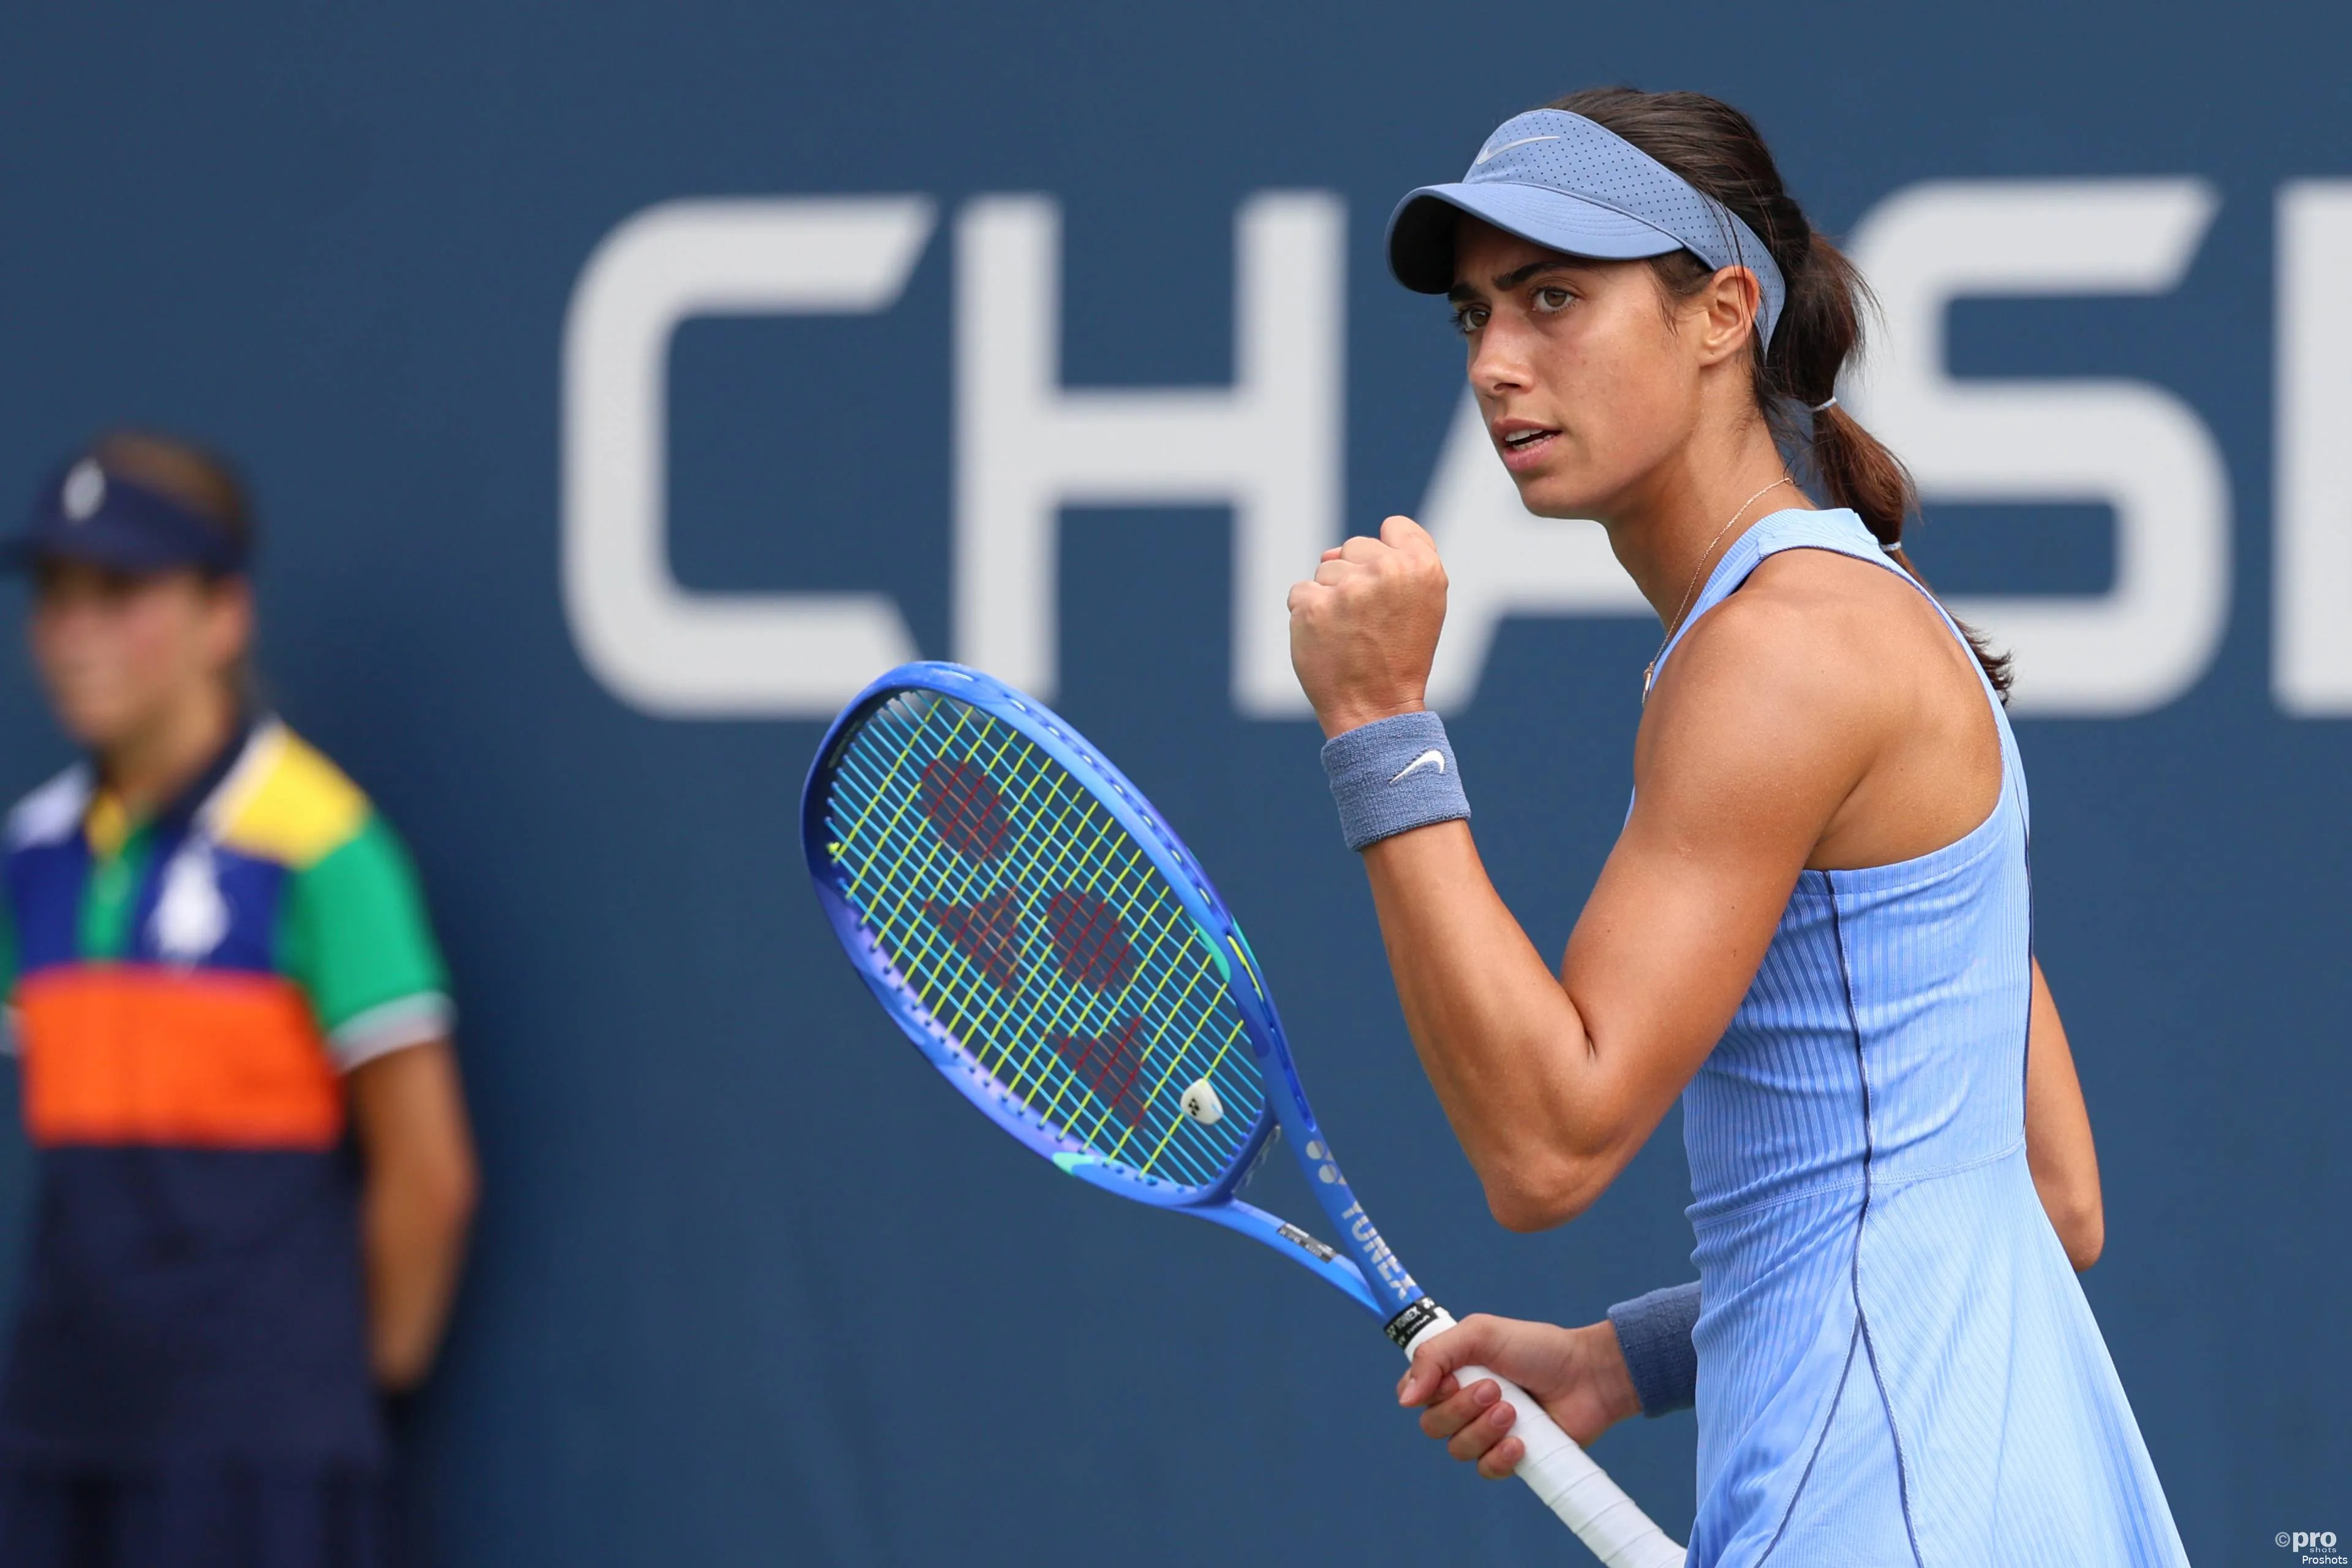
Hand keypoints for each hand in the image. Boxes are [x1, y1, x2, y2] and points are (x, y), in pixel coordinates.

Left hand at [1286, 515, 1447, 739]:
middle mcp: (1388, 570)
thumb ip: (1400, 561)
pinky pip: (1300, 593)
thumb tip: (1330, 551)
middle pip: (1354, 547)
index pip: (1395, 527)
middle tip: (1369, 622)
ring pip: (1325, 571)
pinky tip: (1327, 640)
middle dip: (1355, 578)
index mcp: (1423, 566)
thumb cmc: (1401, 656)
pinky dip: (1307, 615)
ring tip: (1350, 634)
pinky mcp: (1313, 606)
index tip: (1389, 590)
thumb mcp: (1424, 603)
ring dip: (1331, 599)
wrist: (1377, 709)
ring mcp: (1349, 587)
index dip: (1387, 555)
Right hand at [1395, 1314, 1641, 1478]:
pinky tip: (1521, 1442)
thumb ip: (1435, 1355)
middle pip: (1432, 1425)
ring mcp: (1486, 1433)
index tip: (1450, 1380)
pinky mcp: (1510, 1457)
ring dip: (1484, 1429)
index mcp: (1452, 1373)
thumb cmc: (1536, 1347)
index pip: (1412, 1393)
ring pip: (1458, 1449)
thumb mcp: (1480, 1334)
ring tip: (1514, 1411)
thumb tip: (1405, 1399)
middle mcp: (1463, 1405)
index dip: (1424, 1393)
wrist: (1587, 1375)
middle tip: (1495, 1389)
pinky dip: (1500, 1458)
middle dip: (1461, 1409)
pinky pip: (1485, 1471)